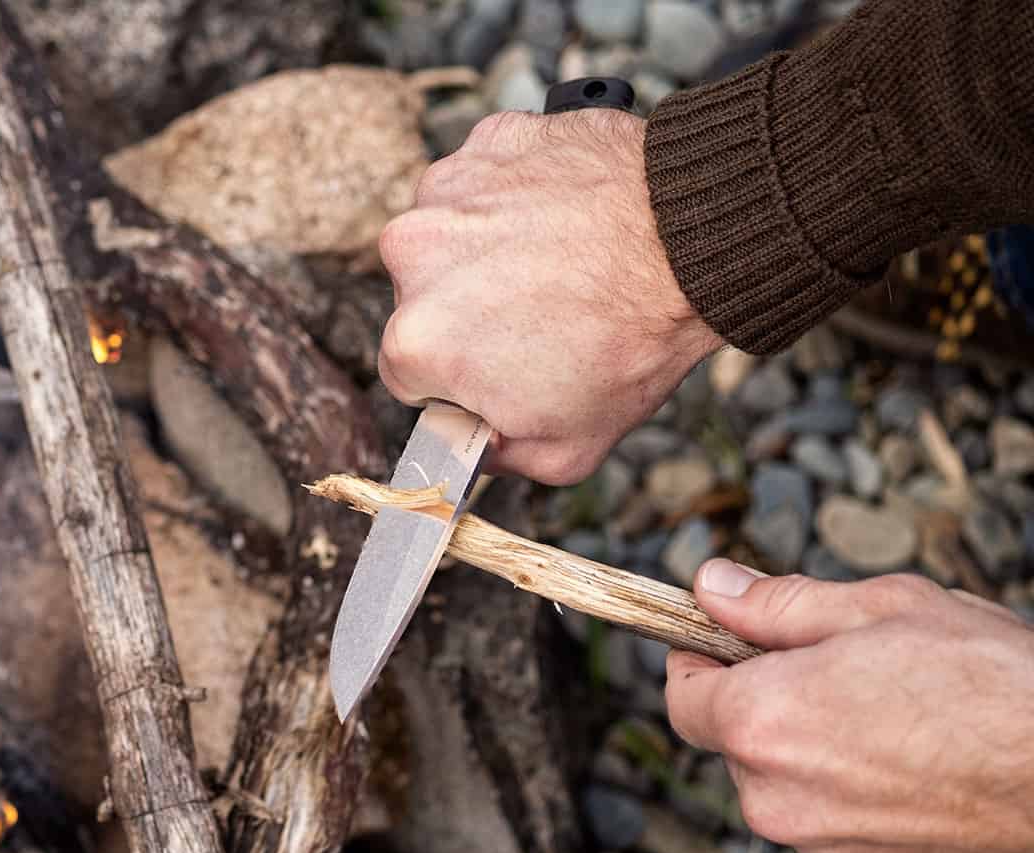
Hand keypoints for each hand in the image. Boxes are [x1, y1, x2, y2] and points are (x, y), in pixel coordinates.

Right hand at [377, 109, 722, 483]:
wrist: (697, 242)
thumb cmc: (632, 343)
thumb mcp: (566, 451)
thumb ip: (499, 457)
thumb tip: (474, 445)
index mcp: (414, 340)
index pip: (411, 373)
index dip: (462, 379)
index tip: (507, 369)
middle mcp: (411, 255)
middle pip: (423, 297)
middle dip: (470, 310)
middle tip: (544, 315)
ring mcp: (449, 187)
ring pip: (451, 233)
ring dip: (488, 249)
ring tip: (559, 264)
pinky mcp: (492, 140)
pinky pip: (489, 178)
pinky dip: (517, 196)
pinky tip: (566, 219)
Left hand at [665, 558, 1033, 852]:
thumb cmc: (993, 684)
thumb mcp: (883, 609)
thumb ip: (778, 604)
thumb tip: (710, 585)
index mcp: (760, 722)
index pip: (682, 696)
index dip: (702, 660)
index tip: (731, 641)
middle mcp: (774, 796)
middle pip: (737, 740)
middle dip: (771, 700)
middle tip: (846, 667)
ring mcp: (821, 845)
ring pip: (787, 783)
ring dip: (818, 747)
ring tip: (900, 712)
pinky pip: (834, 820)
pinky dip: (857, 790)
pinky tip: (921, 760)